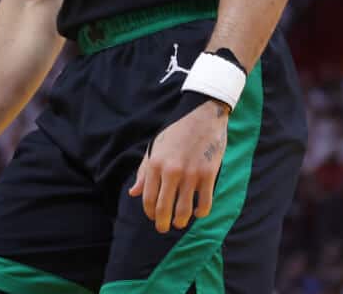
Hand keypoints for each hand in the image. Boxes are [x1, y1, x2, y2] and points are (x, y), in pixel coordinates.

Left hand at [128, 99, 228, 232]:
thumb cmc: (177, 130)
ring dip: (181, 221)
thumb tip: (133, 193)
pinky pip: (204, 203)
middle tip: (164, 228)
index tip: (153, 217)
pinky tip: (198, 211)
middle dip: (162, 224)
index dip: (150, 213)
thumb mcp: (156, 147)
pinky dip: (201, 213)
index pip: (148, 199)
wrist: (203, 113)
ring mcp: (191, 174)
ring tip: (180, 222)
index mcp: (156, 164)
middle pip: (164, 209)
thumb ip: (144, 172)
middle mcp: (172, 171)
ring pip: (184, 211)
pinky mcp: (209, 174)